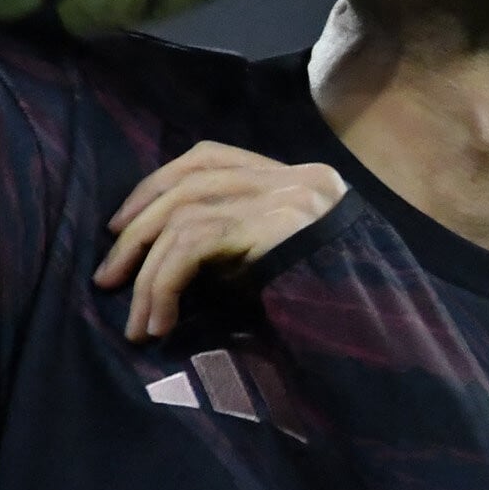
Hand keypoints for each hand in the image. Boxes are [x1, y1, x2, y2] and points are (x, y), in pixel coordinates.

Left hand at [94, 142, 346, 341]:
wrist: (380, 332)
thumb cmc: (330, 309)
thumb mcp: (278, 265)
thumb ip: (237, 246)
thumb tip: (160, 258)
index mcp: (295, 180)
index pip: (208, 157)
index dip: (156, 185)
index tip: (120, 225)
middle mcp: (294, 179)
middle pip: (190, 182)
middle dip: (138, 230)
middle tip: (108, 276)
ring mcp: (288, 200)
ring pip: (186, 216)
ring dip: (148, 272)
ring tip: (137, 322)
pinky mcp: (277, 228)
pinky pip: (196, 245)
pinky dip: (165, 283)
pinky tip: (161, 321)